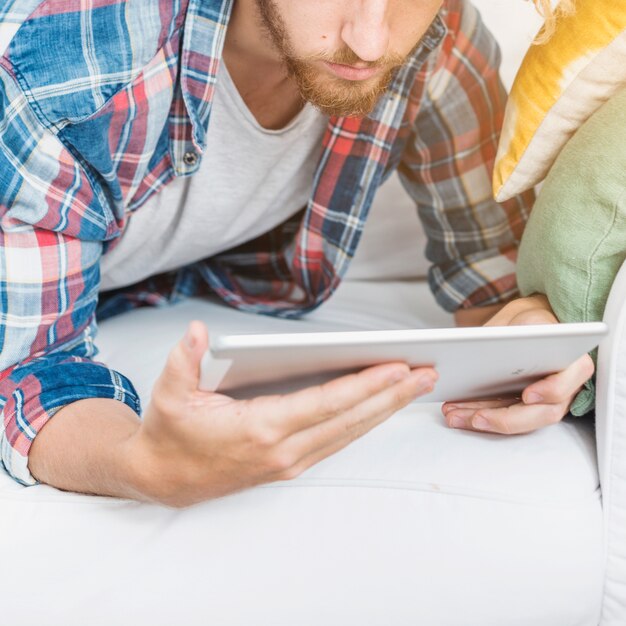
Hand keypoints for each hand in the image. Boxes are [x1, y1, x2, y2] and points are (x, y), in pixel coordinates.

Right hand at [131, 321, 437, 506]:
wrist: (164, 479)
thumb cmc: (170, 435)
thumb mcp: (168, 394)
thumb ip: (184, 359)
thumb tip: (198, 331)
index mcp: (260, 429)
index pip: (325, 404)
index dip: (364, 385)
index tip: (398, 368)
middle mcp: (283, 450)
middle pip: (350, 420)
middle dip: (392, 396)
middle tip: (428, 374)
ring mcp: (290, 462)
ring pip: (350, 433)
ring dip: (385, 410)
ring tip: (415, 387)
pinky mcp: (290, 465)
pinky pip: (338, 440)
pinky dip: (364, 422)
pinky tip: (382, 406)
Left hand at [442, 295, 594, 434]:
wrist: (529, 325)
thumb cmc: (530, 320)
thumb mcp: (523, 314)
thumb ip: (514, 328)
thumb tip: (495, 342)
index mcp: (570, 360)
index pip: (568, 380)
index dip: (552, 390)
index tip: (529, 395)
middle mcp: (564, 387)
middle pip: (542, 413)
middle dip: (505, 419)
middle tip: (476, 417)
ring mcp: (545, 401)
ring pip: (520, 421)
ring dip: (485, 421)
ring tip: (454, 416)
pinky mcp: (524, 408)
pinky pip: (505, 419)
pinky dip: (479, 417)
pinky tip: (456, 413)